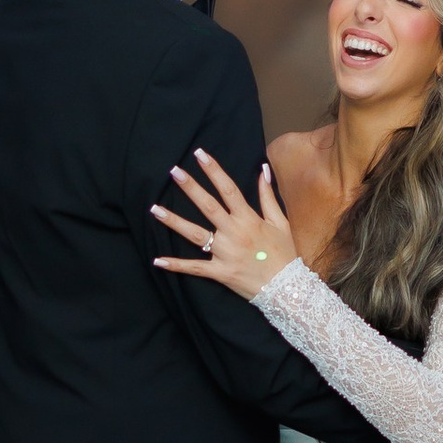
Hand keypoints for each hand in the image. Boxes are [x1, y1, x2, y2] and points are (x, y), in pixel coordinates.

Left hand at [151, 152, 291, 300]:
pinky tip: (157, 260)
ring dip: (174, 221)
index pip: (228, 189)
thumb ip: (268, 196)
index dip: (213, 170)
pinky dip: (176, 265)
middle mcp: (233, 233)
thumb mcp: (280, 222)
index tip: (200, 155)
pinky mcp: (220, 272)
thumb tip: (262, 170)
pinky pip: (194, 268)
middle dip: (190, 187)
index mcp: (248, 219)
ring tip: (155, 209)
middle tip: (174, 171)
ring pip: (194, 234)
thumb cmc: (285, 253)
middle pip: (208, 206)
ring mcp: (224, 253)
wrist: (287, 288)